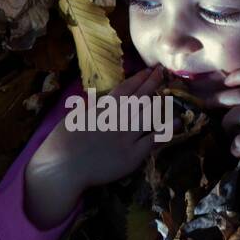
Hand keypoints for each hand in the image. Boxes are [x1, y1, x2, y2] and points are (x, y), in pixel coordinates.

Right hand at [24, 66, 168, 227]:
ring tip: (171, 94)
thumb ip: (89, 108)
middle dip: (152, 83)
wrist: (63, 169)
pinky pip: (153, 140)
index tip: (148, 70)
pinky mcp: (133, 155)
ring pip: (149, 115)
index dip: (138, 78)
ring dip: (161, 103)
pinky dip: (166, 131)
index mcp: (102, 108)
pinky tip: (178, 122)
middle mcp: (118, 119)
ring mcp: (127, 137)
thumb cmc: (61, 144)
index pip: (125, 89)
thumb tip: (96, 100)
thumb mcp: (73, 118)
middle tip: (162, 72)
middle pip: (140, 98)